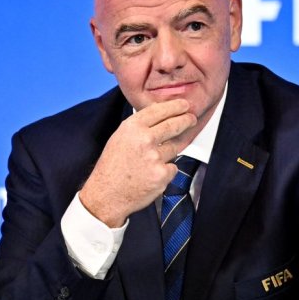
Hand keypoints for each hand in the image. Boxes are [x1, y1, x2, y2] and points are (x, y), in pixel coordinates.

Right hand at [78, 99, 196, 227]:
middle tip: (191, 119)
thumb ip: (138, 126)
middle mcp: (144, 139)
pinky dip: (166, 171)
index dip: (175, 106)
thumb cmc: (111, 167)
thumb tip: (159, 114)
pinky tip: (151, 175)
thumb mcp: (119, 138)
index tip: (184, 105)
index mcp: (132, 127)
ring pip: (174, 148)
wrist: (106, 194)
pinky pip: (173, 167)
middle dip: (186, 121)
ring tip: (154, 159)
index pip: (159, 110)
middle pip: (173, 125)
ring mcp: (154, 157)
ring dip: (170, 151)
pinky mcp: (162, 174)